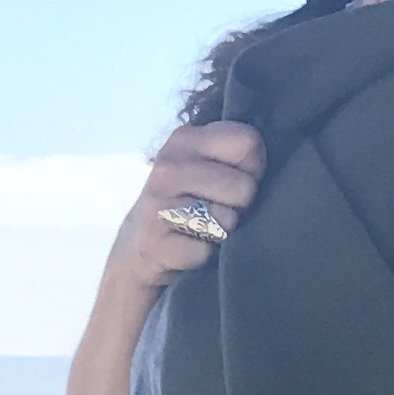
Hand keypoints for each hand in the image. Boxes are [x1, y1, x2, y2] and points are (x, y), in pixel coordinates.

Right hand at [105, 120, 264, 295]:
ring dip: (222, 231)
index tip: (232, 179)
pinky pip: (206, 251)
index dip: (251, 167)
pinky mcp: (154, 243)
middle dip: (239, 205)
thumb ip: (237, 153)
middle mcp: (168, 166)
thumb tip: (257, 167)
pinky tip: (187, 246)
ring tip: (202, 227)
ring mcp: (158, 205)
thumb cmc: (188, 203)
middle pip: (244, 186)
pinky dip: (203, 255)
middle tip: (215, 208)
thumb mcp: (208, 165)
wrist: (137, 248)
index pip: (248, 141)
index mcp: (185, 139)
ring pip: (226, 220)